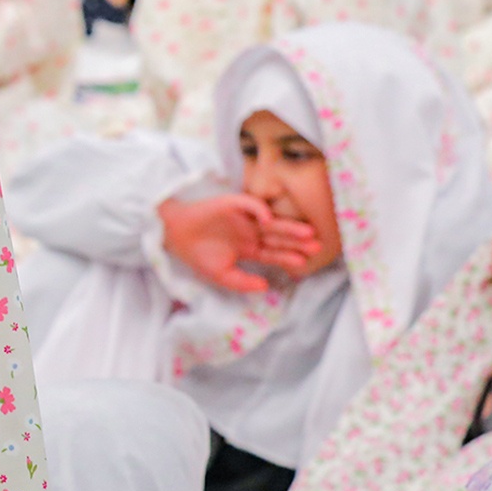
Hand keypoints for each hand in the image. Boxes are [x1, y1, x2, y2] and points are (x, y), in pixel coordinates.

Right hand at [157, 194, 319, 293]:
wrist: (174, 236)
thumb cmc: (196, 255)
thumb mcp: (221, 276)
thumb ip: (243, 282)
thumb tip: (266, 287)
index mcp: (249, 248)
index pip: (274, 252)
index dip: (288, 257)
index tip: (304, 263)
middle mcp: (250, 232)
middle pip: (279, 237)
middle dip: (297, 242)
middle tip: (317, 246)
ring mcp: (244, 217)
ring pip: (271, 221)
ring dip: (289, 226)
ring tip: (307, 232)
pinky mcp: (233, 203)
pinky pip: (251, 205)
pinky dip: (260, 210)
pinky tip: (268, 219)